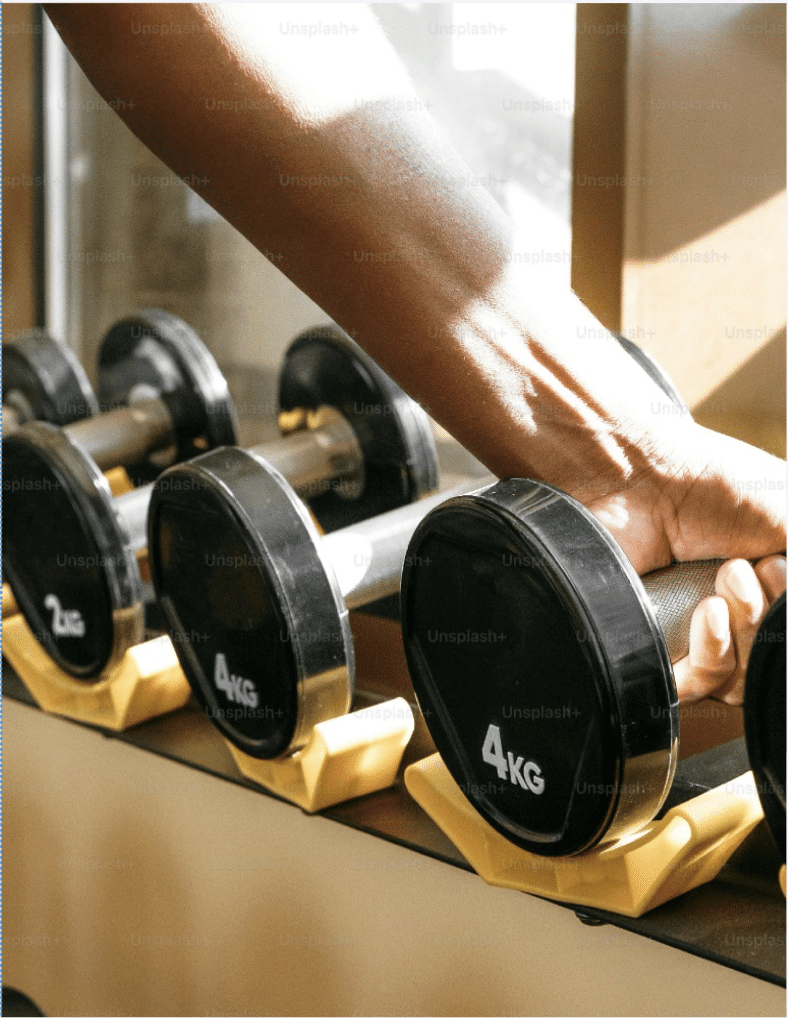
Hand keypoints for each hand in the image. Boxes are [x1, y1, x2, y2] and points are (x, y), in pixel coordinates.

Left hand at [585, 422, 784, 703]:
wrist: (639, 477)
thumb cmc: (716, 485)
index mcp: (769, 591)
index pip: (785, 641)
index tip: (776, 567)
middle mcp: (736, 618)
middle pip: (770, 664)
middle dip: (770, 617)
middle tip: (751, 566)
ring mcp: (693, 637)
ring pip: (740, 681)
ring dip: (747, 629)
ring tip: (727, 576)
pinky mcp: (653, 649)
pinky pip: (694, 687)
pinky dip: (712, 656)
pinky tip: (709, 614)